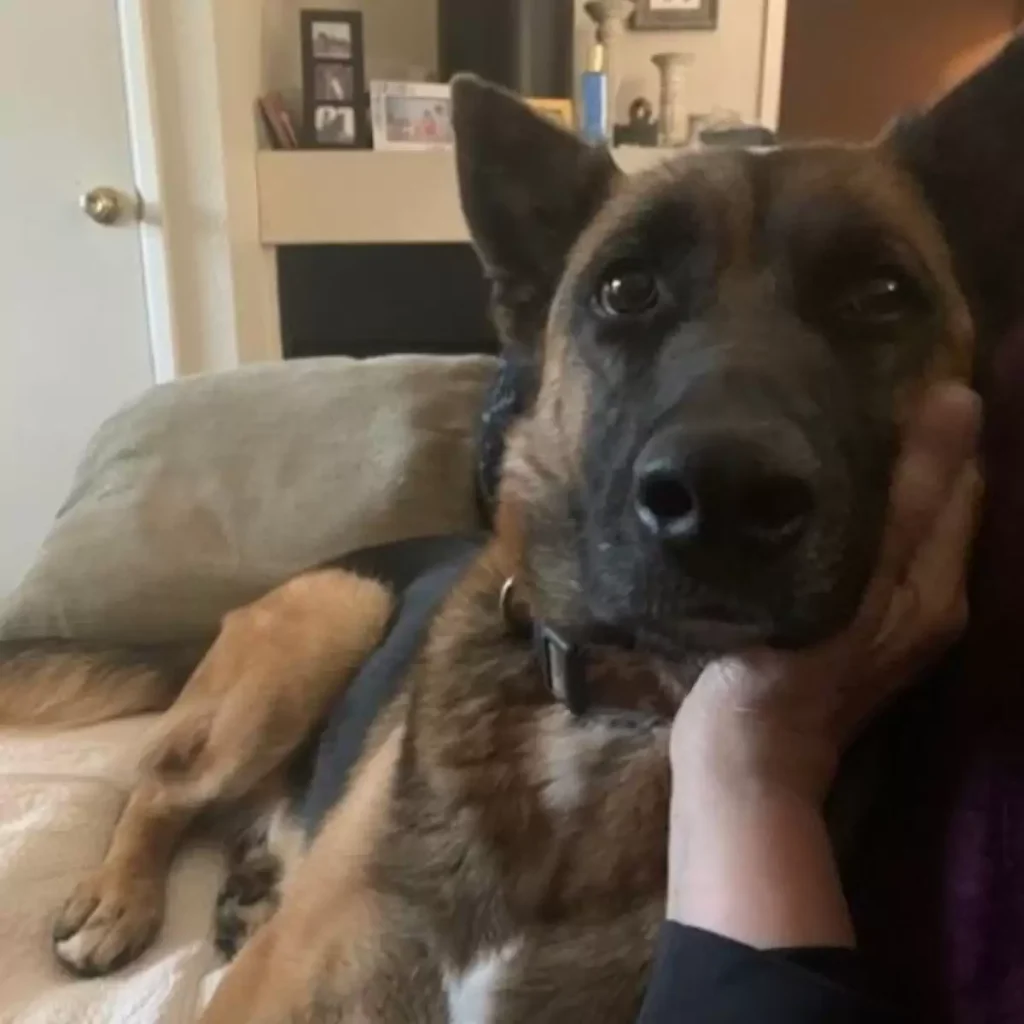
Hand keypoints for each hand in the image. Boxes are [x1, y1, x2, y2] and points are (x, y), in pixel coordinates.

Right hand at [673, 381, 982, 805]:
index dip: (939, 429)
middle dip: (910, 451)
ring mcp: (890, 617)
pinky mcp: (850, 625)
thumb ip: (910, 496)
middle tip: (851, 400)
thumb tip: (959, 401)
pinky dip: (853, 516)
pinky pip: (867, 549)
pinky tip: (811, 499)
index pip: (962, 480)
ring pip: (898, 525)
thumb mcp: (858, 577)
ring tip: (826, 436)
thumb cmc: (792, 667)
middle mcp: (930, 597)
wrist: (748, 756)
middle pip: (935, 501)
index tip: (890, 381)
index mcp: (940, 581)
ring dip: (877, 481)